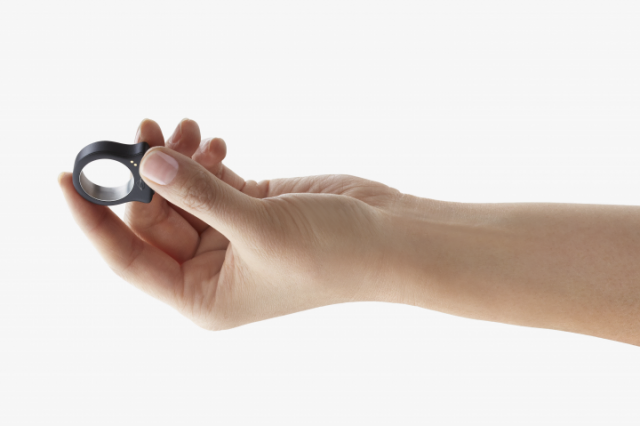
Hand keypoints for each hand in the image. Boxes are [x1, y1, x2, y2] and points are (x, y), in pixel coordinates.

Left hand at [59, 118, 403, 328]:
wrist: (387, 238)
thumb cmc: (332, 255)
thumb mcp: (258, 227)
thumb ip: (200, 194)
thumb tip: (147, 163)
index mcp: (202, 296)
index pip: (129, 258)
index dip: (94, 219)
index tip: (68, 177)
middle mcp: (209, 270)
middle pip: (152, 218)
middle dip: (144, 174)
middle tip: (141, 129)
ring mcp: (228, 236)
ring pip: (178, 194)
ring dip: (174, 160)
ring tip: (181, 128)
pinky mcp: (248, 207)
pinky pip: (208, 180)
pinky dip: (203, 158)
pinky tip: (211, 140)